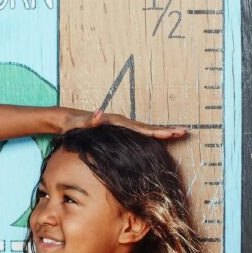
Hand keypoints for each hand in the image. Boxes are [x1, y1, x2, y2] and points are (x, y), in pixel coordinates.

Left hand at [63, 108, 187, 139]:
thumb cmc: (72, 124)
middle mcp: (122, 122)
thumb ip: (88, 120)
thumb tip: (99, 112)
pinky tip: (160, 140)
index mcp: (117, 122)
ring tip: (179, 134)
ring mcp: (122, 126)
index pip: (140, 128)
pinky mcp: (120, 131)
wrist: (67, 119)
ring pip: (147, 130)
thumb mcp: (78, 123)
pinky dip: (152, 135)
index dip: (156, 131)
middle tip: (184, 132)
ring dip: (163, 132)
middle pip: (149, 127)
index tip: (171, 133)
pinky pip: (140, 134)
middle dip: (167, 130)